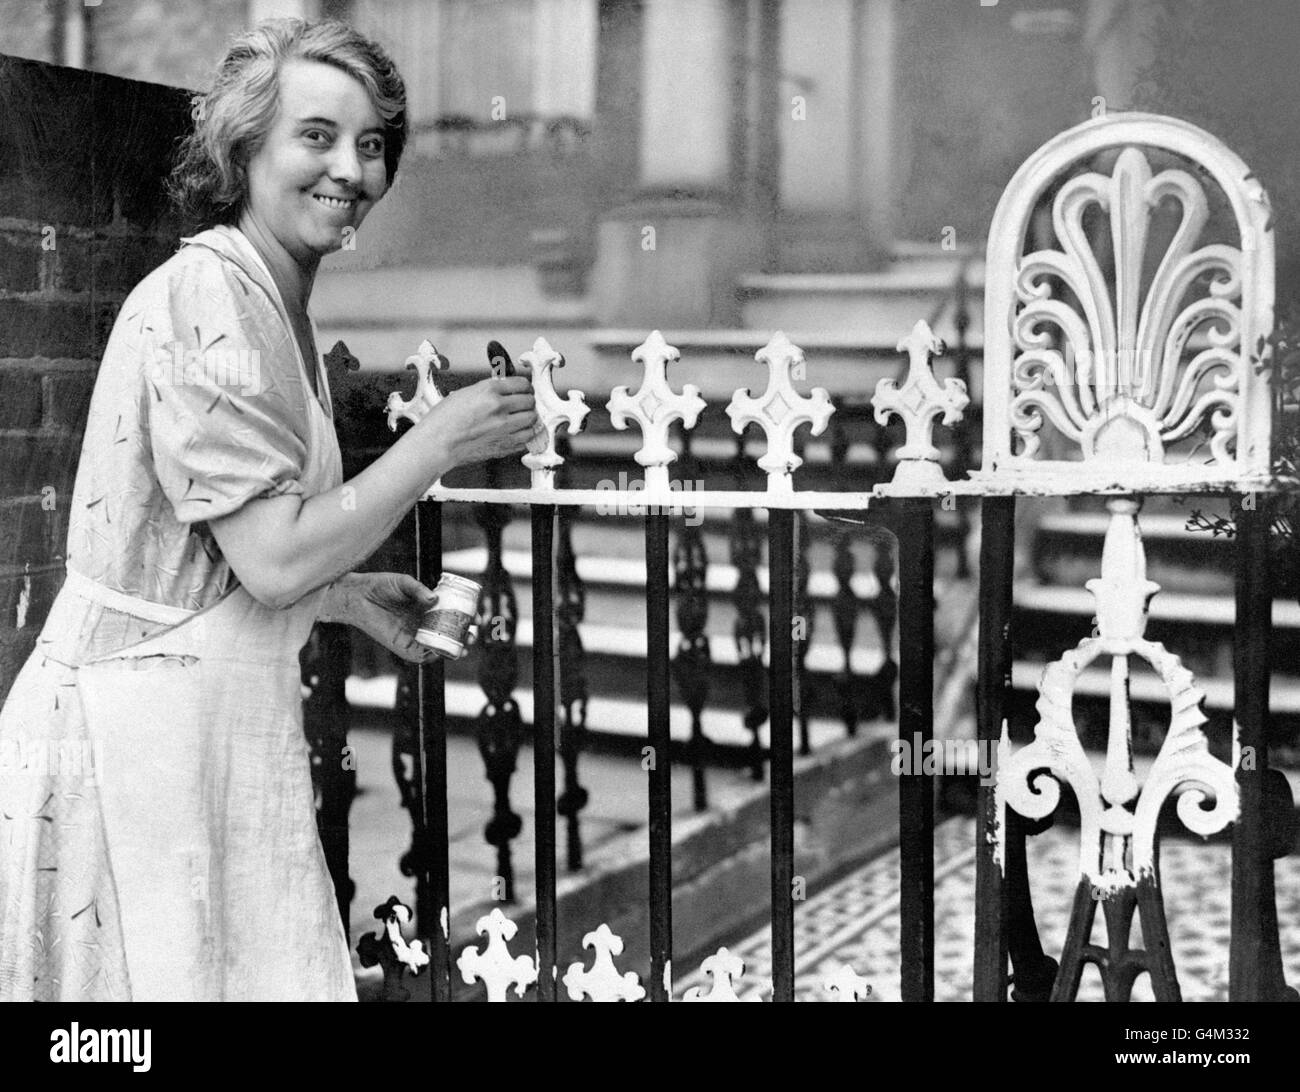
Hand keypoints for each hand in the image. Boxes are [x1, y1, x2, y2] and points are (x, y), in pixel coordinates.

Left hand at [329, 572, 474, 663]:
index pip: (451, 616)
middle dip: (464, 637)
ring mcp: (413, 635)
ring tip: (464, 647)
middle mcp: (422, 623)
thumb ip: (419, 590)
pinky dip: (432, 656)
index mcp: (426, 608)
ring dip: (452, 650)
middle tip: (474, 634)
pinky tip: (442, 652)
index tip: (476, 618)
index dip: (465, 618)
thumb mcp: (404, 583)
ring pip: (437, 647)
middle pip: (448, 634)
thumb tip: (436, 600)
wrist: (357, 595)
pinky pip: (420, 656)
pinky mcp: (402, 646)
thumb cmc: (379, 586)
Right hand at [419, 375, 537, 467]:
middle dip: (528, 402)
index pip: (522, 384)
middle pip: (530, 401)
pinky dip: (524, 434)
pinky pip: (526, 438)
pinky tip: (516, 432)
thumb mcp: (465, 394)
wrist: (437, 443)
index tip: (524, 390)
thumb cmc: (444, 419)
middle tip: (522, 404)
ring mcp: (504, 427)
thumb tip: (505, 390)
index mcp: (489, 390)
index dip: (525, 387)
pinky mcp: (505, 444)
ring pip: (532, 419)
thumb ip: (489, 391)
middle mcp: (499, 407)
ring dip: (528, 418)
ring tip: (520, 419)